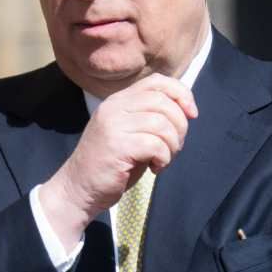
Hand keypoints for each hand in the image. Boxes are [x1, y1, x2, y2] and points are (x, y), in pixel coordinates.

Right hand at [39, 74, 197, 247]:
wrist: (79, 189)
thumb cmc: (110, 164)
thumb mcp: (130, 132)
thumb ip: (149, 117)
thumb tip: (186, 108)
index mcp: (118, 101)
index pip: (158, 82)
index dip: (182, 94)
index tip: (192, 114)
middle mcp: (114, 108)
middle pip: (164, 102)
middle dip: (180, 126)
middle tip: (173, 147)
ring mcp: (113, 125)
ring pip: (162, 123)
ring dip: (172, 145)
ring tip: (162, 159)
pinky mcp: (117, 146)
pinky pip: (156, 144)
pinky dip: (163, 158)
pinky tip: (154, 168)